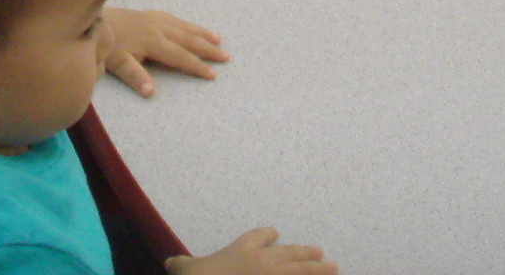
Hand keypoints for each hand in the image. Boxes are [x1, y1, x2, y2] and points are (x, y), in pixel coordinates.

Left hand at [103, 6, 227, 96]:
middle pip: (187, 40)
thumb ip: (134, 76)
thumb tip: (150, 92)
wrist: (93, 18)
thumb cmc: (105, 43)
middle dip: (207, 49)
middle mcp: (157, 28)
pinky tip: (190, 27)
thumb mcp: (116, 62)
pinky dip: (186, 24)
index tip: (213, 74)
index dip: (197, 66)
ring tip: (217, 39)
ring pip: (183, 27)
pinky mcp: (147, 14)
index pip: (180, 57)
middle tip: (226, 56)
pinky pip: (173, 18)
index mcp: (153, 41)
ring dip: (201, 33)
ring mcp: (153, 19)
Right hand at [167, 228, 335, 274]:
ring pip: (302, 271)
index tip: (275, 233)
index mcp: (241, 251)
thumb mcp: (185, 270)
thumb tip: (170, 262)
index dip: (267, 236)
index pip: (258, 237)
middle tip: (321, 251)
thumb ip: (181, 265)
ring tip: (334, 267)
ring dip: (319, 269)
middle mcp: (263, 263)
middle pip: (289, 254)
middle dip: (305, 252)